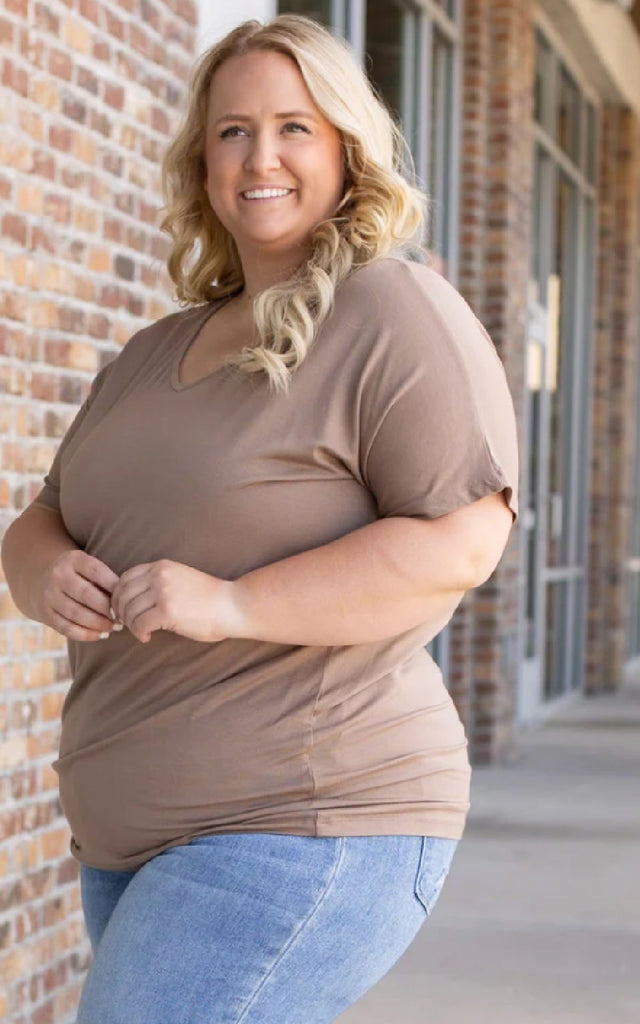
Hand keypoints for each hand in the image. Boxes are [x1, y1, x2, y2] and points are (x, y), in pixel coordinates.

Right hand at [39, 550, 119, 642]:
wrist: (44, 580)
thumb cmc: (80, 575)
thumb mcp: (89, 567)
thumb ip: (106, 579)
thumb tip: (127, 600)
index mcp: (73, 559)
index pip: (96, 571)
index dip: (113, 586)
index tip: (127, 599)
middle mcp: (58, 575)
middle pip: (85, 594)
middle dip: (107, 609)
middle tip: (122, 618)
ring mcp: (50, 595)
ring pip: (75, 613)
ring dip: (98, 624)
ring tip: (113, 628)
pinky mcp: (45, 613)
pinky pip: (66, 628)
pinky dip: (85, 634)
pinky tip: (100, 635)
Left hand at [109, 559, 237, 643]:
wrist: (233, 606)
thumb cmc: (210, 598)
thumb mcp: (180, 579)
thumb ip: (158, 583)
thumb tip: (132, 600)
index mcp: (162, 566)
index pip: (125, 578)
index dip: (118, 595)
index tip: (123, 609)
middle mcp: (159, 576)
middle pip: (122, 594)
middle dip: (120, 611)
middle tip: (126, 624)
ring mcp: (163, 592)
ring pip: (129, 610)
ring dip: (130, 624)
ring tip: (141, 631)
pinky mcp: (167, 611)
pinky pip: (139, 624)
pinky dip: (139, 633)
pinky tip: (148, 637)